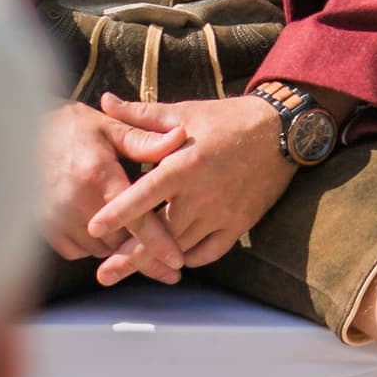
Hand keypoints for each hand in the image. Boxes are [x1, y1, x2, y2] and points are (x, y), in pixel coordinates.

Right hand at [38, 101, 181, 279]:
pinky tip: (100, 230)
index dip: (159, 243)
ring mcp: (56, 217)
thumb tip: (182, 137)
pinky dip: (91, 246)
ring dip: (117, 246)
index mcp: (99, 176)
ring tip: (133, 238)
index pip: (136, 219)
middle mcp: (76, 201)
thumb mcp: (109, 127)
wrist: (16, 133)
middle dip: (142, 249)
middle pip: (120, 241)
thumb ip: (145, 140)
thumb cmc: (70, 128)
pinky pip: (76, 250)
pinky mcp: (42, 226)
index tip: (177, 262)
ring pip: (99, 249)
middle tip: (166, 262)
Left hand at [85, 91, 296, 284]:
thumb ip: (141, 115)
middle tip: (103, 275)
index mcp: (186, 164)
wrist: (282, 131)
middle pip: (161, 232)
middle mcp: (203, 193)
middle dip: (130, 256)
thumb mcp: (185, 112)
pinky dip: (189, 258)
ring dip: (155, 261)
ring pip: (182, 246)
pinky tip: (172, 261)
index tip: (94, 228)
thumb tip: (104, 101)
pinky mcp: (239, 224)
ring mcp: (223, 213)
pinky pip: (210, 251)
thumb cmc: (228, 119)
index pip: (146, 193)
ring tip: (128, 273)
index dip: (119, 212)